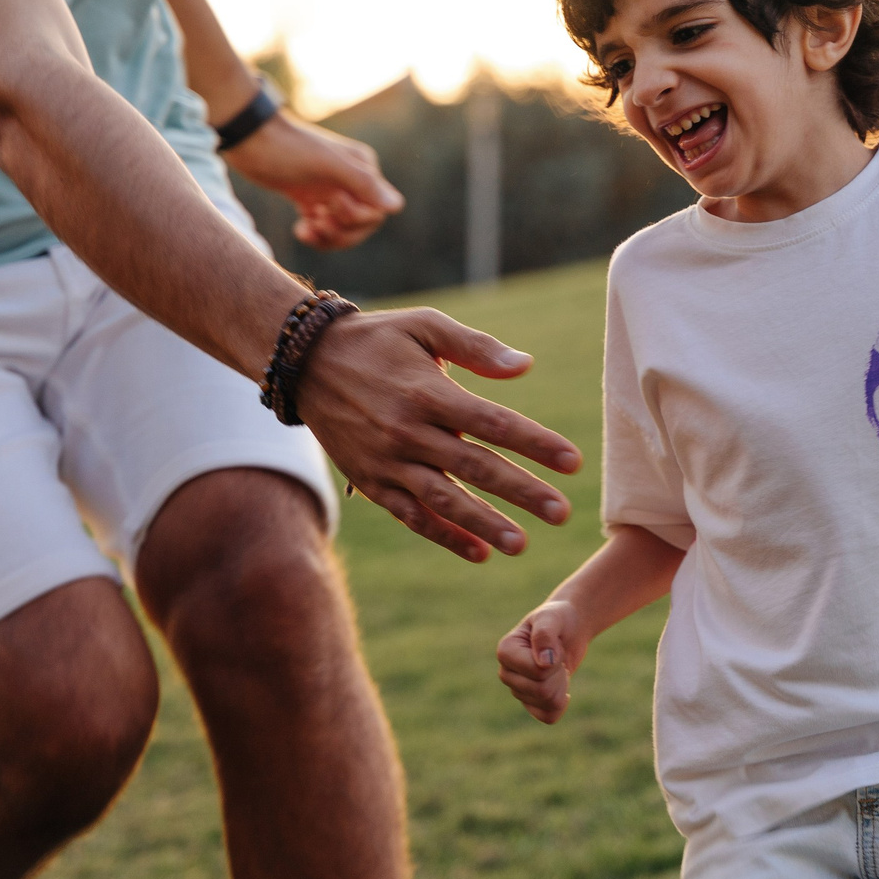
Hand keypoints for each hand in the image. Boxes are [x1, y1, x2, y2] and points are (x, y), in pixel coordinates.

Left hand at [223, 111, 404, 249]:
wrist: (248, 139)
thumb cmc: (288, 148)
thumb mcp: (327, 165)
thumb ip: (363, 184)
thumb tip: (397, 207)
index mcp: (363, 168)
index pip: (377, 211)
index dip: (356, 218)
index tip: (329, 204)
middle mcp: (351, 180)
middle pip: (362, 224)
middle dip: (341, 230)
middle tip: (317, 220)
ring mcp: (330, 190)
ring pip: (343, 229)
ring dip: (327, 236)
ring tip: (306, 228)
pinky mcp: (310, 199)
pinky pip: (324, 227)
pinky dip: (314, 234)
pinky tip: (299, 229)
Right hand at [294, 307, 581, 561]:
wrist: (306, 362)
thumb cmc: (378, 340)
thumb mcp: (424, 326)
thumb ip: (475, 347)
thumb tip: (525, 366)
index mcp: (428, 391)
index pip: (493, 423)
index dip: (535, 443)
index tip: (572, 461)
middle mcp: (408, 430)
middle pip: (474, 467)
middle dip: (521, 492)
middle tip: (561, 513)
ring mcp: (388, 461)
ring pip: (442, 499)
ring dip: (483, 524)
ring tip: (521, 544)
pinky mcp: (372, 481)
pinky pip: (411, 515)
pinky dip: (443, 535)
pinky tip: (479, 552)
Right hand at [497, 598, 590, 722]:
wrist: (569, 628)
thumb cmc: (558, 619)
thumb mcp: (552, 618)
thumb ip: (545, 635)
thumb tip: (543, 663)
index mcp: (505, 651)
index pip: (537, 672)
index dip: (555, 660)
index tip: (554, 644)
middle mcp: (506, 673)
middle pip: (542, 691)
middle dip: (559, 673)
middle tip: (558, 656)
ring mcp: (517, 689)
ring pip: (548, 703)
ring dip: (562, 685)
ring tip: (558, 667)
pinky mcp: (530, 702)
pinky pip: (548, 717)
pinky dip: (561, 704)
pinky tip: (562, 687)